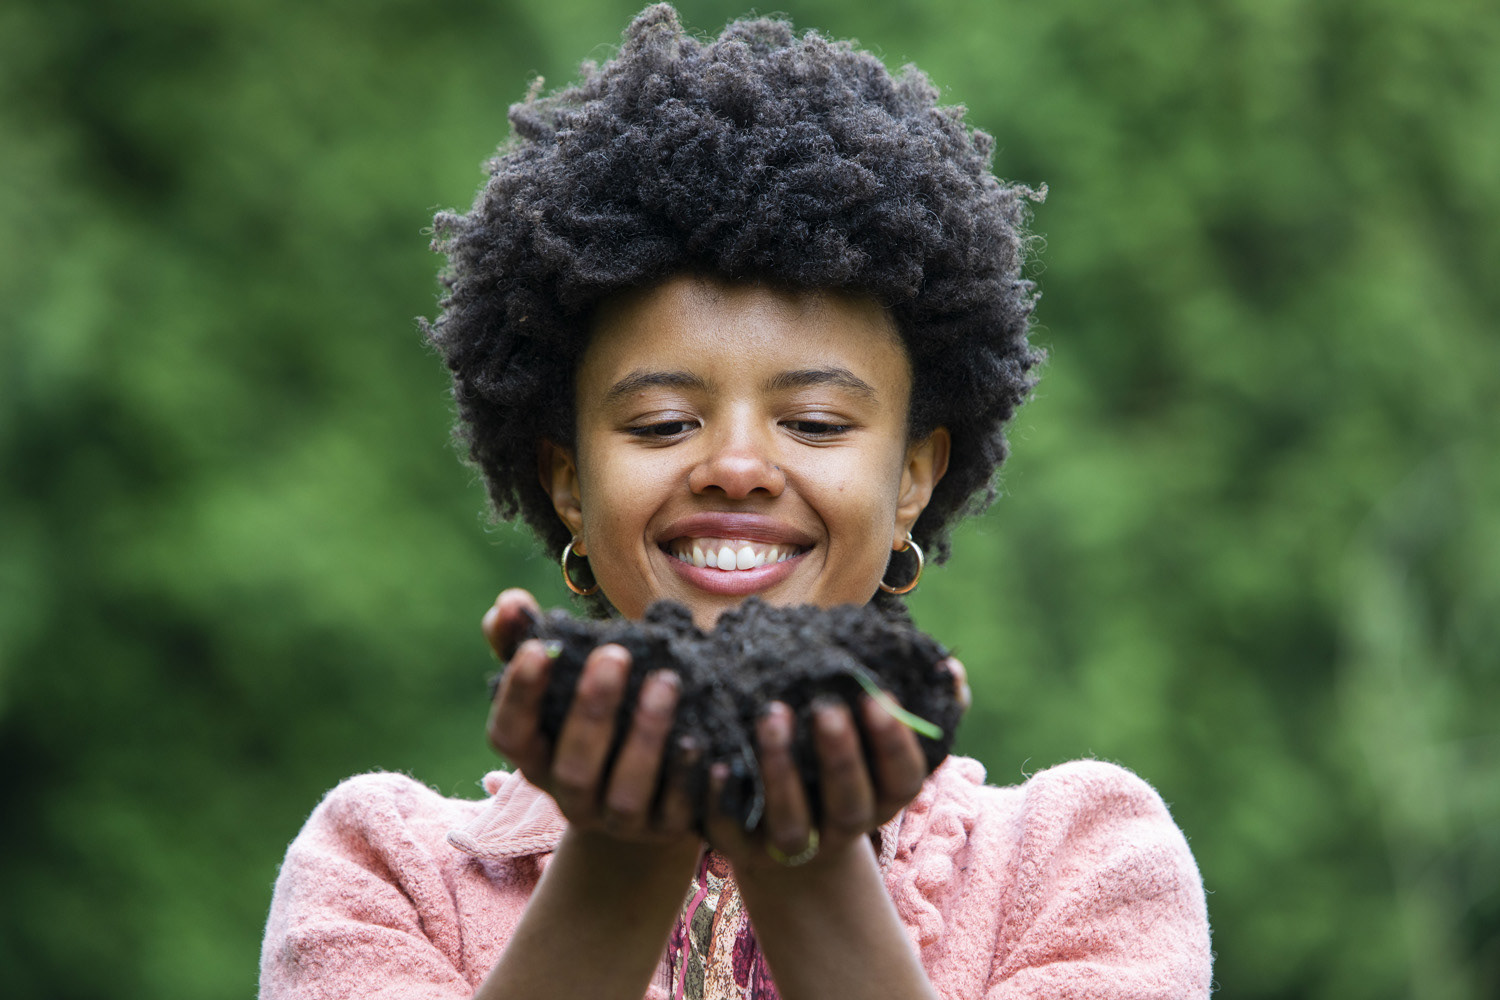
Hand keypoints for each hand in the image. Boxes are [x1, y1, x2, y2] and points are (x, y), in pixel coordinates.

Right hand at [482, 589, 699, 844]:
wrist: (648, 794)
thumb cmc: (595, 718)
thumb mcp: (562, 684)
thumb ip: (526, 641)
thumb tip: (507, 603)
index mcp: (538, 760)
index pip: (510, 736)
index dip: (520, 696)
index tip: (537, 647)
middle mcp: (573, 799)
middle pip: (574, 768)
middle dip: (593, 710)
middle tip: (615, 652)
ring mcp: (621, 821)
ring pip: (627, 794)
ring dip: (645, 737)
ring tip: (666, 680)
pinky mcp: (670, 830)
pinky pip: (681, 813)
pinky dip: (692, 779)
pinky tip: (705, 742)